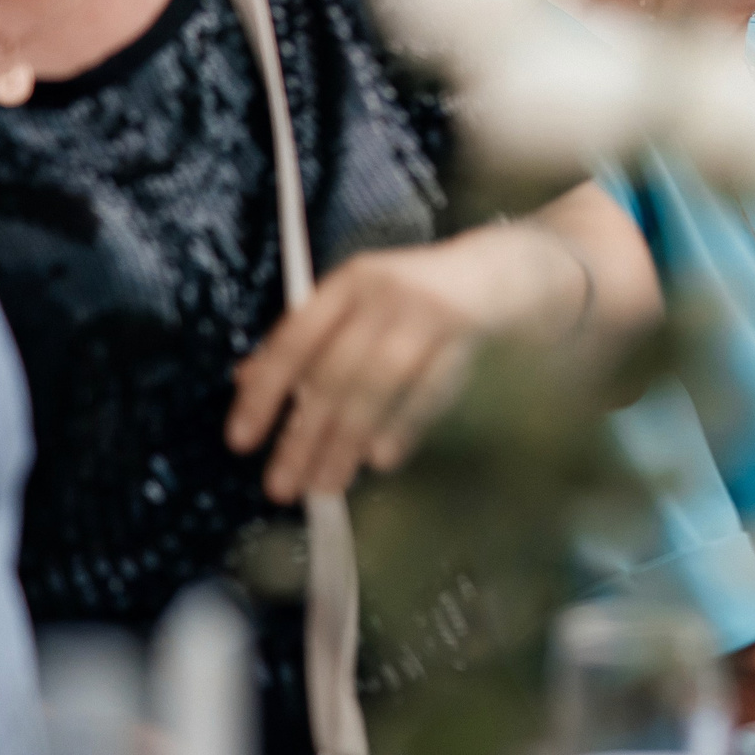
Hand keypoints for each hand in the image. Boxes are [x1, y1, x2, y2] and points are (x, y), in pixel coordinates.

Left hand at [228, 217, 587, 501]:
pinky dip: (404, 424)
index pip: (294, 338)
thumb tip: (246, 379)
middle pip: (333, 370)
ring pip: (376, 383)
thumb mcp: (365, 305)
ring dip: (347, 440)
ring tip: (327, 485)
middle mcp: (384, 289)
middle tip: (283, 485)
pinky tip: (382, 458)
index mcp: (349, 281)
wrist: (513, 269)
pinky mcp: (469, 328)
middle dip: (303, 434)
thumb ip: (312, 339)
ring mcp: (429, 308)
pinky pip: (429, 385)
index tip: (242, 440)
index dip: (264, 392)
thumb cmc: (428, 297)